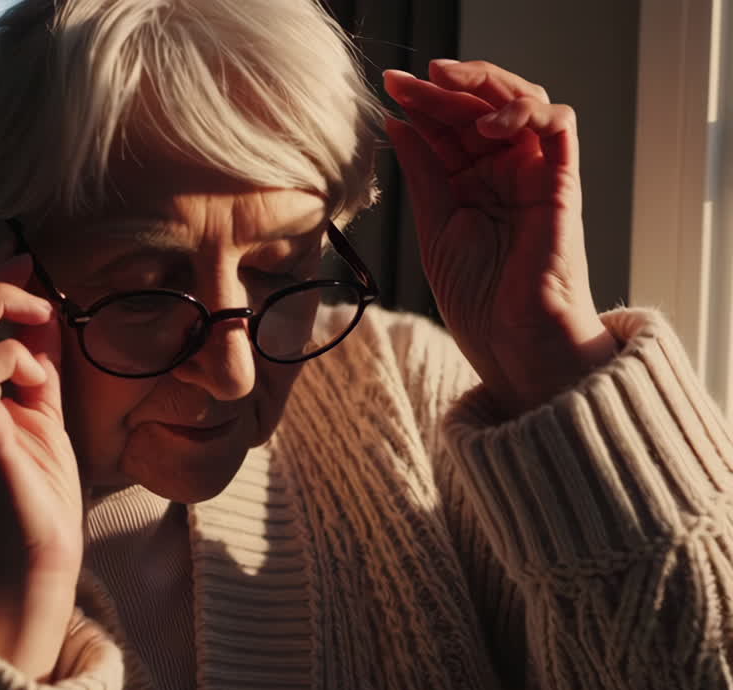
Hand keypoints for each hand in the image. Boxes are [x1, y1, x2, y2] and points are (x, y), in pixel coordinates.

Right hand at [0, 253, 82, 678]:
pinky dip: (11, 359)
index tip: (26, 261)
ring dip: (1, 321)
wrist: (36, 561)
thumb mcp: (44, 413)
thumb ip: (39, 366)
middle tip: (33, 282)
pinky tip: (38, 386)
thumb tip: (44, 316)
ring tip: (42, 358)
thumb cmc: (37, 496)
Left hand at [384, 60, 618, 415]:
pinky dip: (528, 112)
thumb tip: (397, 122)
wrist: (514, 349)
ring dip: (486, 88)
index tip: (389, 88)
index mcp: (472, 182)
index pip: (450, 124)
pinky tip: (489, 125)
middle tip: (411, 79)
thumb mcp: (435, 228)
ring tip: (447, 92)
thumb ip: (423, 174)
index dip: (423, 102)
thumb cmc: (480, 300)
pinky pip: (560, 127)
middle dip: (447, 86)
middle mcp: (505, 171)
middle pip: (485, 103)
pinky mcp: (562, 186)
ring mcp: (535, 175)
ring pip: (525, 101)